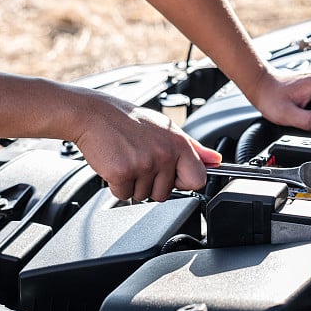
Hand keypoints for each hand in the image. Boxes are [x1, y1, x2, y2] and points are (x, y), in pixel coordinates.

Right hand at [72, 91, 220, 201]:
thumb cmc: (129, 121)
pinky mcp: (122, 173)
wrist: (94, 114)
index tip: (172, 175)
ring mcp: (144, 165)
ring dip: (133, 184)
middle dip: (152, 183)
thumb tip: (216, 160)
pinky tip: (115, 164)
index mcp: (179, 144)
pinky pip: (123, 195)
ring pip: (144, 196)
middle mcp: (164, 154)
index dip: (183, 181)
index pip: (198, 180)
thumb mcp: (167, 129)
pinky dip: (116, 185)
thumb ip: (194, 148)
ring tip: (127, 159)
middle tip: (140, 161)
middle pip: (166, 193)